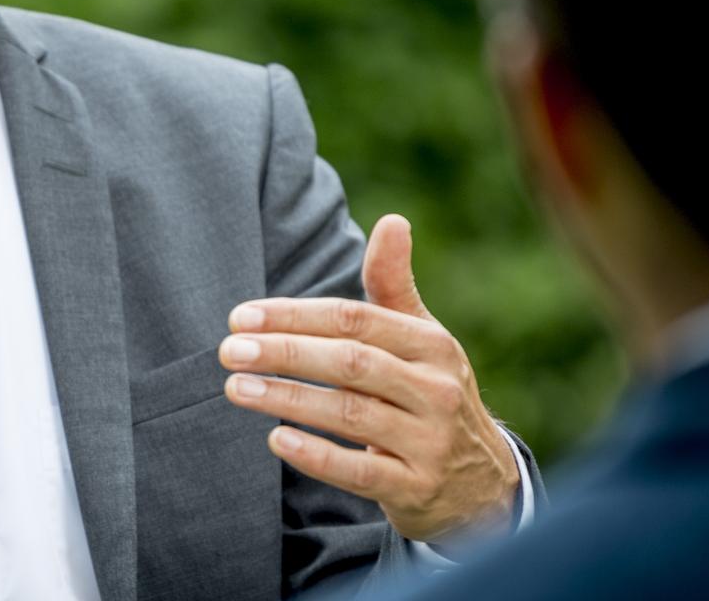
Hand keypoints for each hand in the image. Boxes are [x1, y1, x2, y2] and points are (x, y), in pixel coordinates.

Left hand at [218, 214, 519, 546]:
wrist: (481, 483)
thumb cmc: (430, 393)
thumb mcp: (421, 339)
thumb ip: (393, 285)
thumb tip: (392, 220)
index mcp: (432, 345)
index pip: (355, 319)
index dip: (294, 315)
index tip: (240, 317)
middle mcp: (436, 390)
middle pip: (350, 362)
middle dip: (284, 352)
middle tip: (228, 351)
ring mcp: (429, 442)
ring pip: (350, 413)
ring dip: (287, 399)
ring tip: (236, 388)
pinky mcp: (415, 489)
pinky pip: (360, 471)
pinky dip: (316, 455)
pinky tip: (276, 438)